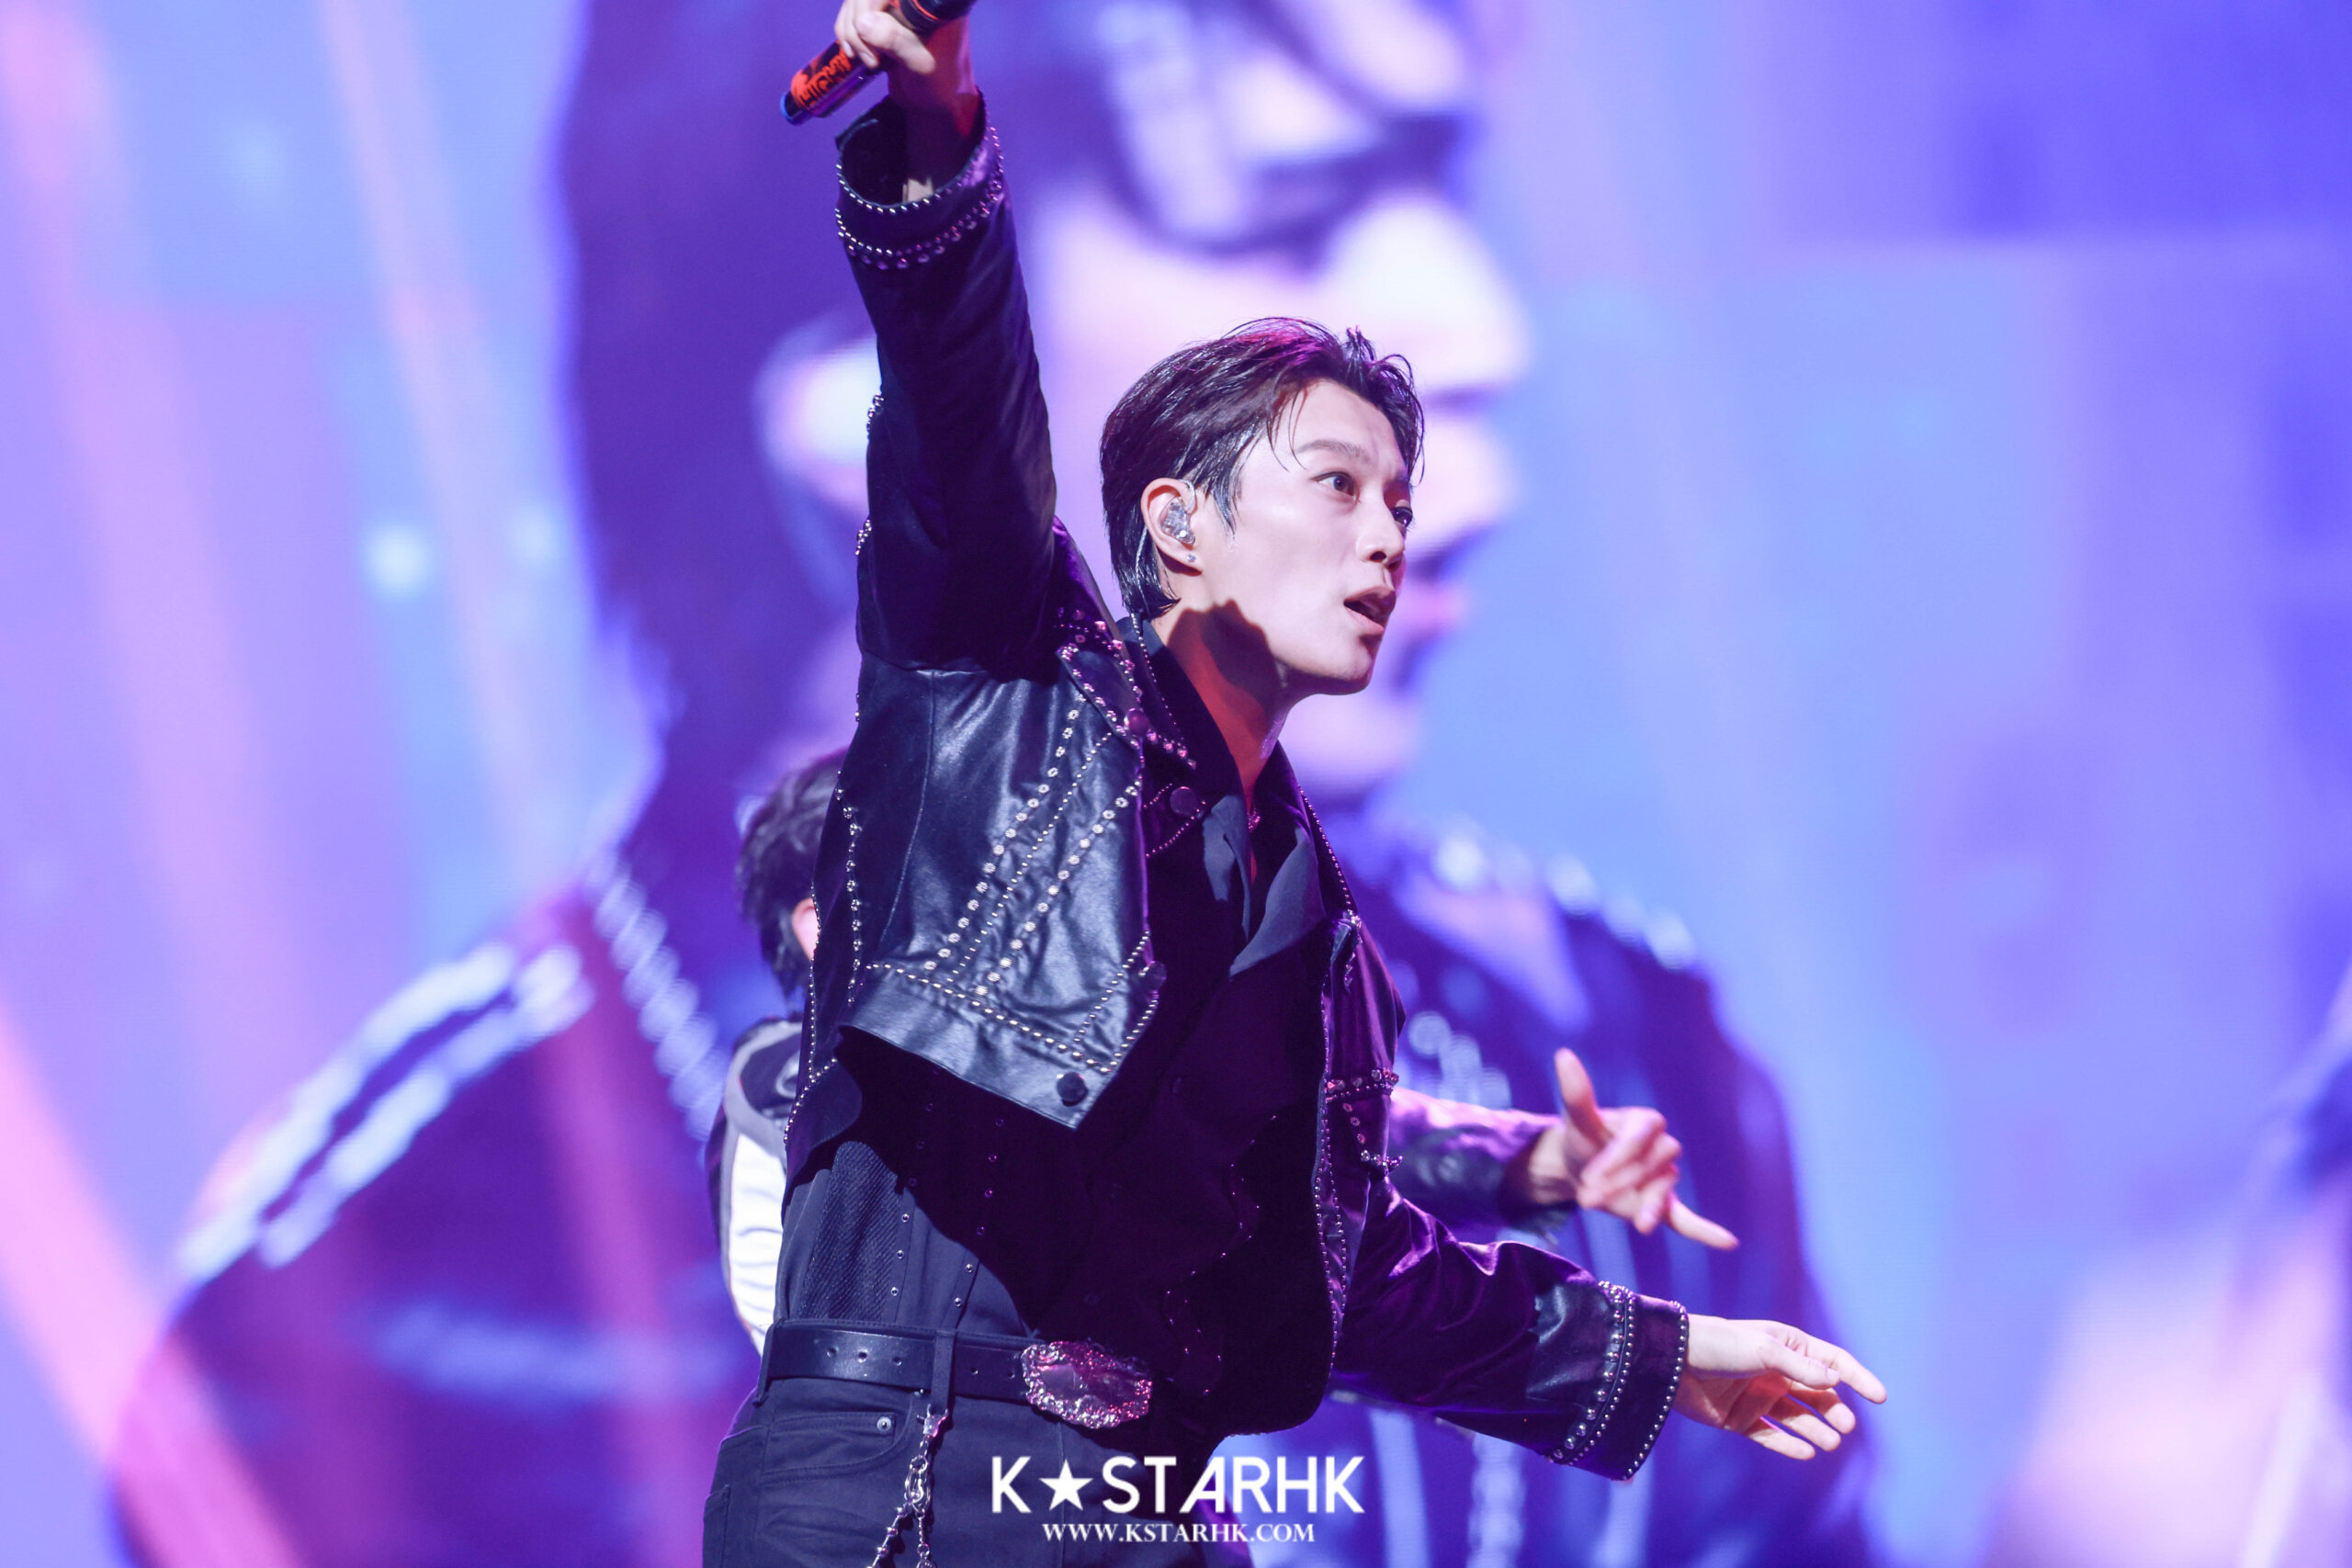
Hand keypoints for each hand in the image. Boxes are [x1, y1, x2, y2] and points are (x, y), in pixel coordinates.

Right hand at [830, 0, 977, 193]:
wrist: (932, 101)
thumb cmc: (938, 82)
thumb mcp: (920, 62)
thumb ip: (895, 39)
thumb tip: (863, 21)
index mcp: (931, 0)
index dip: (872, 3)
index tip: (866, 29)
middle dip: (858, 23)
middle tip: (870, 58)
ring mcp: (893, 5)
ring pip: (855, 2)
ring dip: (851, 31)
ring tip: (865, 60)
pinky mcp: (880, 16)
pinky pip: (852, 13)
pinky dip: (847, 32)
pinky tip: (855, 54)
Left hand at [1505, 1048, 1737, 1248]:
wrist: (1578, 1169)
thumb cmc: (1583, 1139)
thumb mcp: (1578, 1119)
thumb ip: (1577, 1093)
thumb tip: (1563, 1054)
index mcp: (1646, 1122)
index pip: (1639, 1140)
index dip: (1616, 1159)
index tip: (1588, 1175)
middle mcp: (1661, 1147)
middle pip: (1652, 1167)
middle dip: (1620, 1183)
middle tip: (1586, 1199)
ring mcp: (1663, 1178)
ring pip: (1665, 1191)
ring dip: (1647, 1207)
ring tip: (1637, 1224)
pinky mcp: (1663, 1205)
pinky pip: (1689, 1220)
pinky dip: (1707, 1232)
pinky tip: (1728, 1242)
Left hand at [1673, 1315, 1886, 1460]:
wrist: (1671, 1361)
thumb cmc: (1718, 1345)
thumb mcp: (1763, 1350)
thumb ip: (1799, 1367)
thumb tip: (1835, 1380)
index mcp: (1786, 1346)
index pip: (1831, 1362)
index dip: (1857, 1378)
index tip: (1880, 1397)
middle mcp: (1776, 1371)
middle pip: (1818, 1394)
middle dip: (1835, 1410)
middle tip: (1845, 1427)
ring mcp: (1759, 1396)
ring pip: (1797, 1418)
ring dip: (1816, 1430)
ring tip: (1831, 1443)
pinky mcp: (1740, 1419)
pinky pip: (1771, 1435)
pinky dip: (1789, 1444)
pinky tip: (1807, 1452)